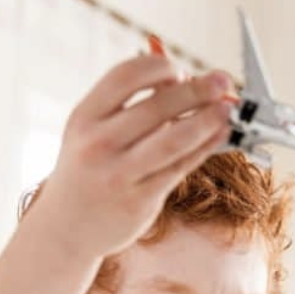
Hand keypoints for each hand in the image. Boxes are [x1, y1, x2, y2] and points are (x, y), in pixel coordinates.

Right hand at [28, 54, 233, 260]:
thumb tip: (184, 79)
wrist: (67, 226)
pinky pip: (180, 167)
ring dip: (207, 119)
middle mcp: (98, 144)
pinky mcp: (140, 200)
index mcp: (84, 117)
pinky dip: (205, 147)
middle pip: (157, 106)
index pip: (125, 77)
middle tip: (221, 81)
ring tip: (227, 108)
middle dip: (197, 90)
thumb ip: (129, 104)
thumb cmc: (86, 170)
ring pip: (175, 139)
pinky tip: (219, 135)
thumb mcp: (92, 130)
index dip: (159, 67)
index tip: (180, 71)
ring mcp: (119, 175)